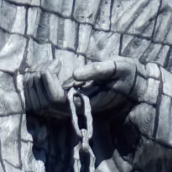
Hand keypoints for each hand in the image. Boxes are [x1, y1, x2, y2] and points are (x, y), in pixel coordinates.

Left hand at [22, 57, 162, 127]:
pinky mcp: (66, 103)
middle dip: (39, 78)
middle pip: (41, 102)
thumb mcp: (117, 67)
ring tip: (51, 64)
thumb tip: (75, 74)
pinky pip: (42, 98)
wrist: (134, 86)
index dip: (48, 80)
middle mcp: (74, 109)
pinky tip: (51, 68)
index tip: (57, 63)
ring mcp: (69, 108)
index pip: (54, 98)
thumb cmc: (127, 75)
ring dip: (36, 81)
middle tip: (53, 62)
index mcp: (86, 102)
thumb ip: (98, 70)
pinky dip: (39, 82)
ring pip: (38, 102)